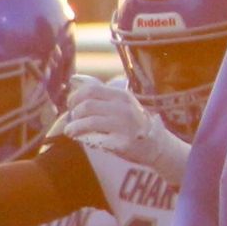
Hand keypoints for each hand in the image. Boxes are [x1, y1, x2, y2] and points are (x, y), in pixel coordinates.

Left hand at [57, 76, 188, 179]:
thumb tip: (73, 80)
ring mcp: (124, 126)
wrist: (156, 145)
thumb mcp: (122, 103)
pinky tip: (80, 139)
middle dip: (73, 113)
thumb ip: (101, 94)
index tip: (70, 105)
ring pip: (88, 122)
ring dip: (73, 127)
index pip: (90, 90)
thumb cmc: (133, 122)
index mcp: (121, 96)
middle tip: (70, 120)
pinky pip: (96, 139)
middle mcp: (123, 108)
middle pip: (87, 105)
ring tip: (70, 131)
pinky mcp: (122, 143)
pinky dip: (83, 138)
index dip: (75, 97)